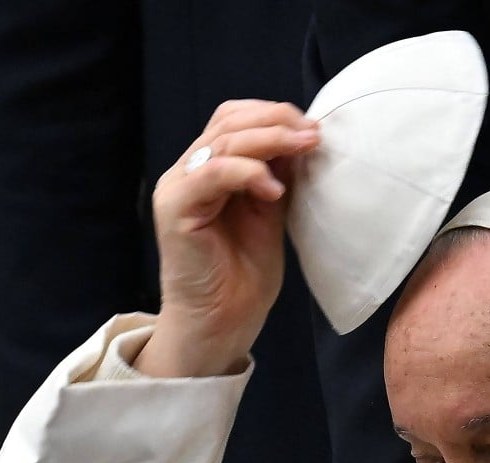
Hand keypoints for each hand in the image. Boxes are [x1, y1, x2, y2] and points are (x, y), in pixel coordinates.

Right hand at [135, 100, 320, 376]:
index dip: (273, 115)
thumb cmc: (246, 272)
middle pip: (228, 123)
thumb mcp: (271, 211)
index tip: (313, 128)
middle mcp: (189, 171)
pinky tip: (275, 189)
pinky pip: (211, 174)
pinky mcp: (175, 210)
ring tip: (305, 148)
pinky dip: (247, 173)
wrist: (224, 320)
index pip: (234, 119)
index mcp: (209, 167)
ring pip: (222, 142)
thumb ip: (279, 175)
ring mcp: (179, 188)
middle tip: (314, 134)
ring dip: (269, 140)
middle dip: (277, 122)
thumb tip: (303, 138)